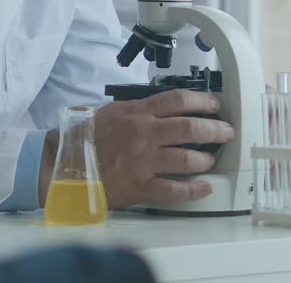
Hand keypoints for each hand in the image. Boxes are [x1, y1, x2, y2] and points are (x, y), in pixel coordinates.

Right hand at [40, 89, 234, 208]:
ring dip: (205, 159)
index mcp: (137, 113)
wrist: (63, 165)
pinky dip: (192, 190)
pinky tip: (205, 189)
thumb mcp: (112, 113)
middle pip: (189, 127)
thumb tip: (164, 108)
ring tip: (212, 160)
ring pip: (185, 158)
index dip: (202, 101)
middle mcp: (143, 134)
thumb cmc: (85, 140)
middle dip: (214, 129)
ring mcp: (143, 161)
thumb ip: (139, 110)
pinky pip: (173, 189)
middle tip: (226, 132)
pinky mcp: (140, 186)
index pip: (177, 100)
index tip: (215, 105)